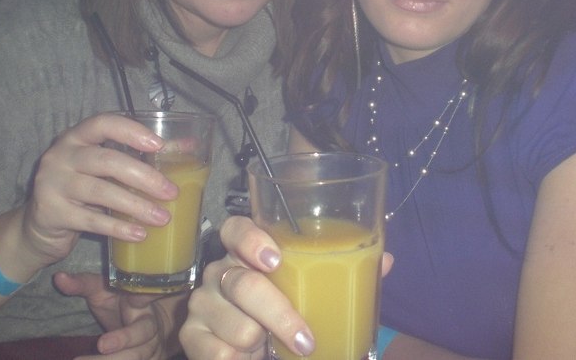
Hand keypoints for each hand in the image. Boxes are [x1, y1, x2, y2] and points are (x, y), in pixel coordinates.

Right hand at [21, 113, 177, 266]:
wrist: (37, 226)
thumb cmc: (80, 190)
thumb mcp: (102, 170)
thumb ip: (136, 157)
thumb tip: (188, 147)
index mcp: (75, 138)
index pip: (102, 124)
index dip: (130, 132)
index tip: (158, 145)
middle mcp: (60, 156)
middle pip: (106, 160)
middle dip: (144, 176)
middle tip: (171, 192)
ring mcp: (52, 184)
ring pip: (101, 192)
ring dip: (136, 205)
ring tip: (162, 217)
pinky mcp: (51, 212)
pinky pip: (91, 220)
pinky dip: (119, 227)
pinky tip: (139, 234)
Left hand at [55, 271, 180, 358]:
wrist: (145, 326)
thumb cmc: (117, 305)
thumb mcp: (102, 292)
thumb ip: (82, 284)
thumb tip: (58, 277)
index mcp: (139, 301)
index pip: (145, 295)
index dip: (145, 295)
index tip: (135, 296)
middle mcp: (150, 324)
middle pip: (143, 332)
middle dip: (124, 339)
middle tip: (101, 344)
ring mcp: (151, 346)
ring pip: (137, 356)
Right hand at [179, 217, 395, 359]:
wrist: (255, 352)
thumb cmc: (286, 312)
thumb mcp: (315, 292)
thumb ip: (345, 272)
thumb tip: (383, 260)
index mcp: (245, 251)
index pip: (234, 228)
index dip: (250, 239)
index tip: (274, 258)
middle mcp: (219, 271)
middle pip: (242, 283)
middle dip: (279, 315)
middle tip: (307, 340)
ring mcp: (202, 303)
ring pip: (236, 324)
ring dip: (263, 344)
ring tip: (271, 348)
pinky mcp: (191, 336)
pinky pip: (219, 353)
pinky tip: (249, 359)